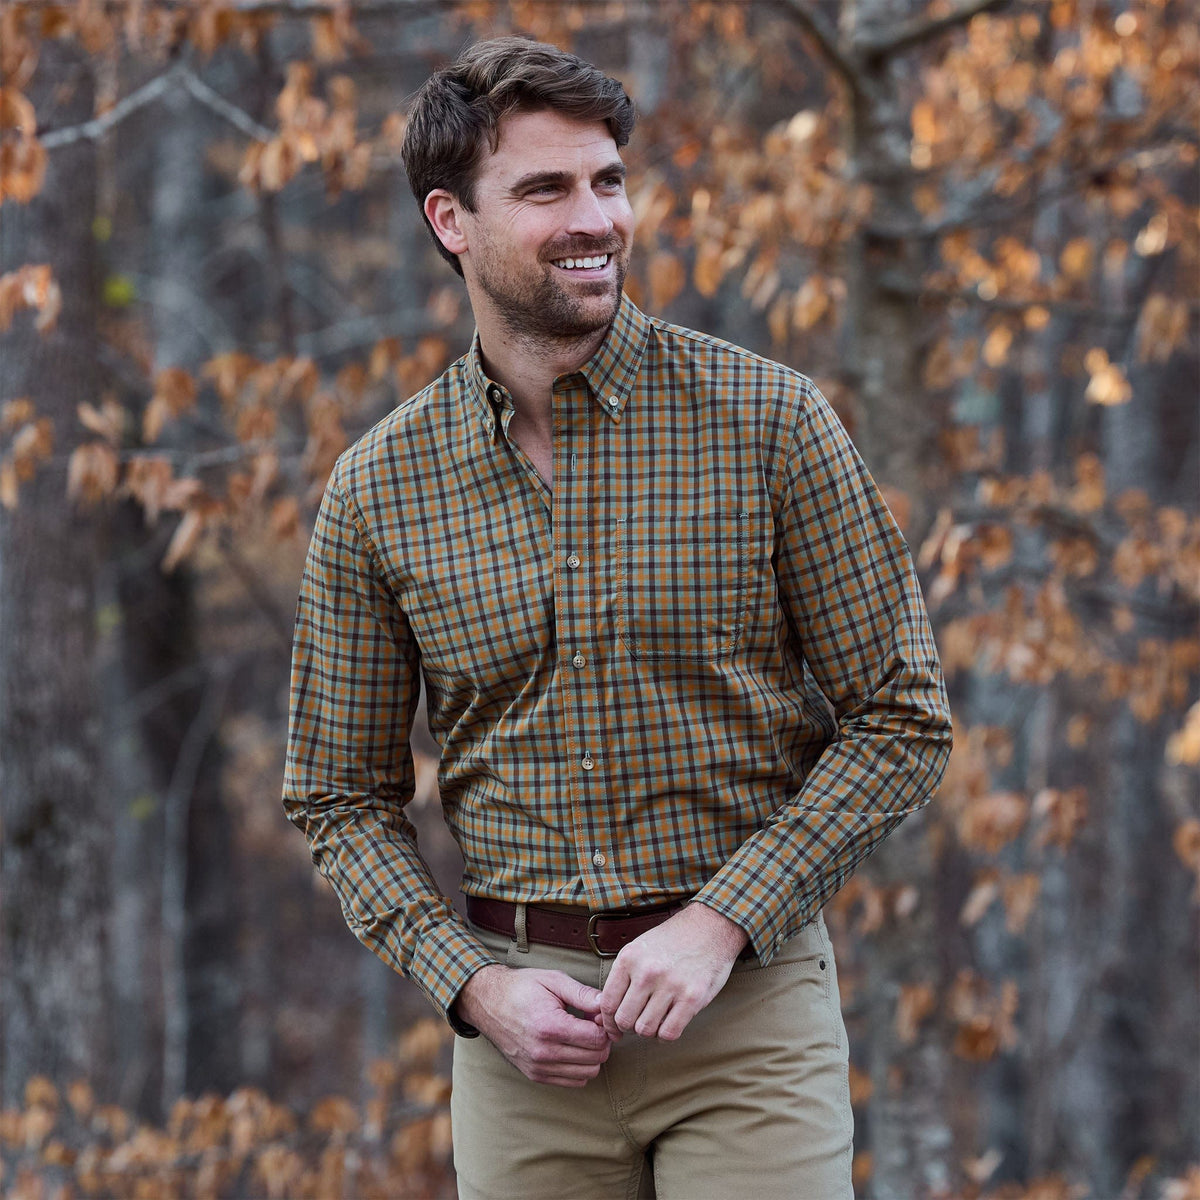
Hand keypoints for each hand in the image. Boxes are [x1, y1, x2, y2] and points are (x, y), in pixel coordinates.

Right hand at [455, 963, 613, 1087]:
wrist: (488, 1002)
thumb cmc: (522, 988)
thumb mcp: (554, 980)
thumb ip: (583, 994)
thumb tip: (607, 1005)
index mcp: (550, 1027)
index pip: (597, 1039)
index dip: (604, 1025)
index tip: (597, 1014)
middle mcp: (544, 1053)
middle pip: (596, 1059)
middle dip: (602, 1040)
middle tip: (592, 1023)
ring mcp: (538, 1067)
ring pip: (587, 1074)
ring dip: (592, 1055)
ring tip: (581, 1034)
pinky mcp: (535, 1075)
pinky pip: (573, 1081)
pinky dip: (580, 1067)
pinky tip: (572, 1047)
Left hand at [598, 903, 748, 1041]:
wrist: (711, 927)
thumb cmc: (673, 940)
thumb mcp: (640, 947)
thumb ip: (624, 975)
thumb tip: (605, 1009)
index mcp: (630, 957)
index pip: (608, 1002)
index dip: (608, 1022)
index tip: (614, 1030)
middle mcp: (647, 972)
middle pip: (624, 1019)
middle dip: (628, 1028)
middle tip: (636, 1024)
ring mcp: (670, 985)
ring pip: (645, 1029)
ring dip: (648, 1031)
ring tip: (655, 1021)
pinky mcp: (692, 998)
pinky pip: (669, 1033)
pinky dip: (666, 1035)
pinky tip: (669, 1024)